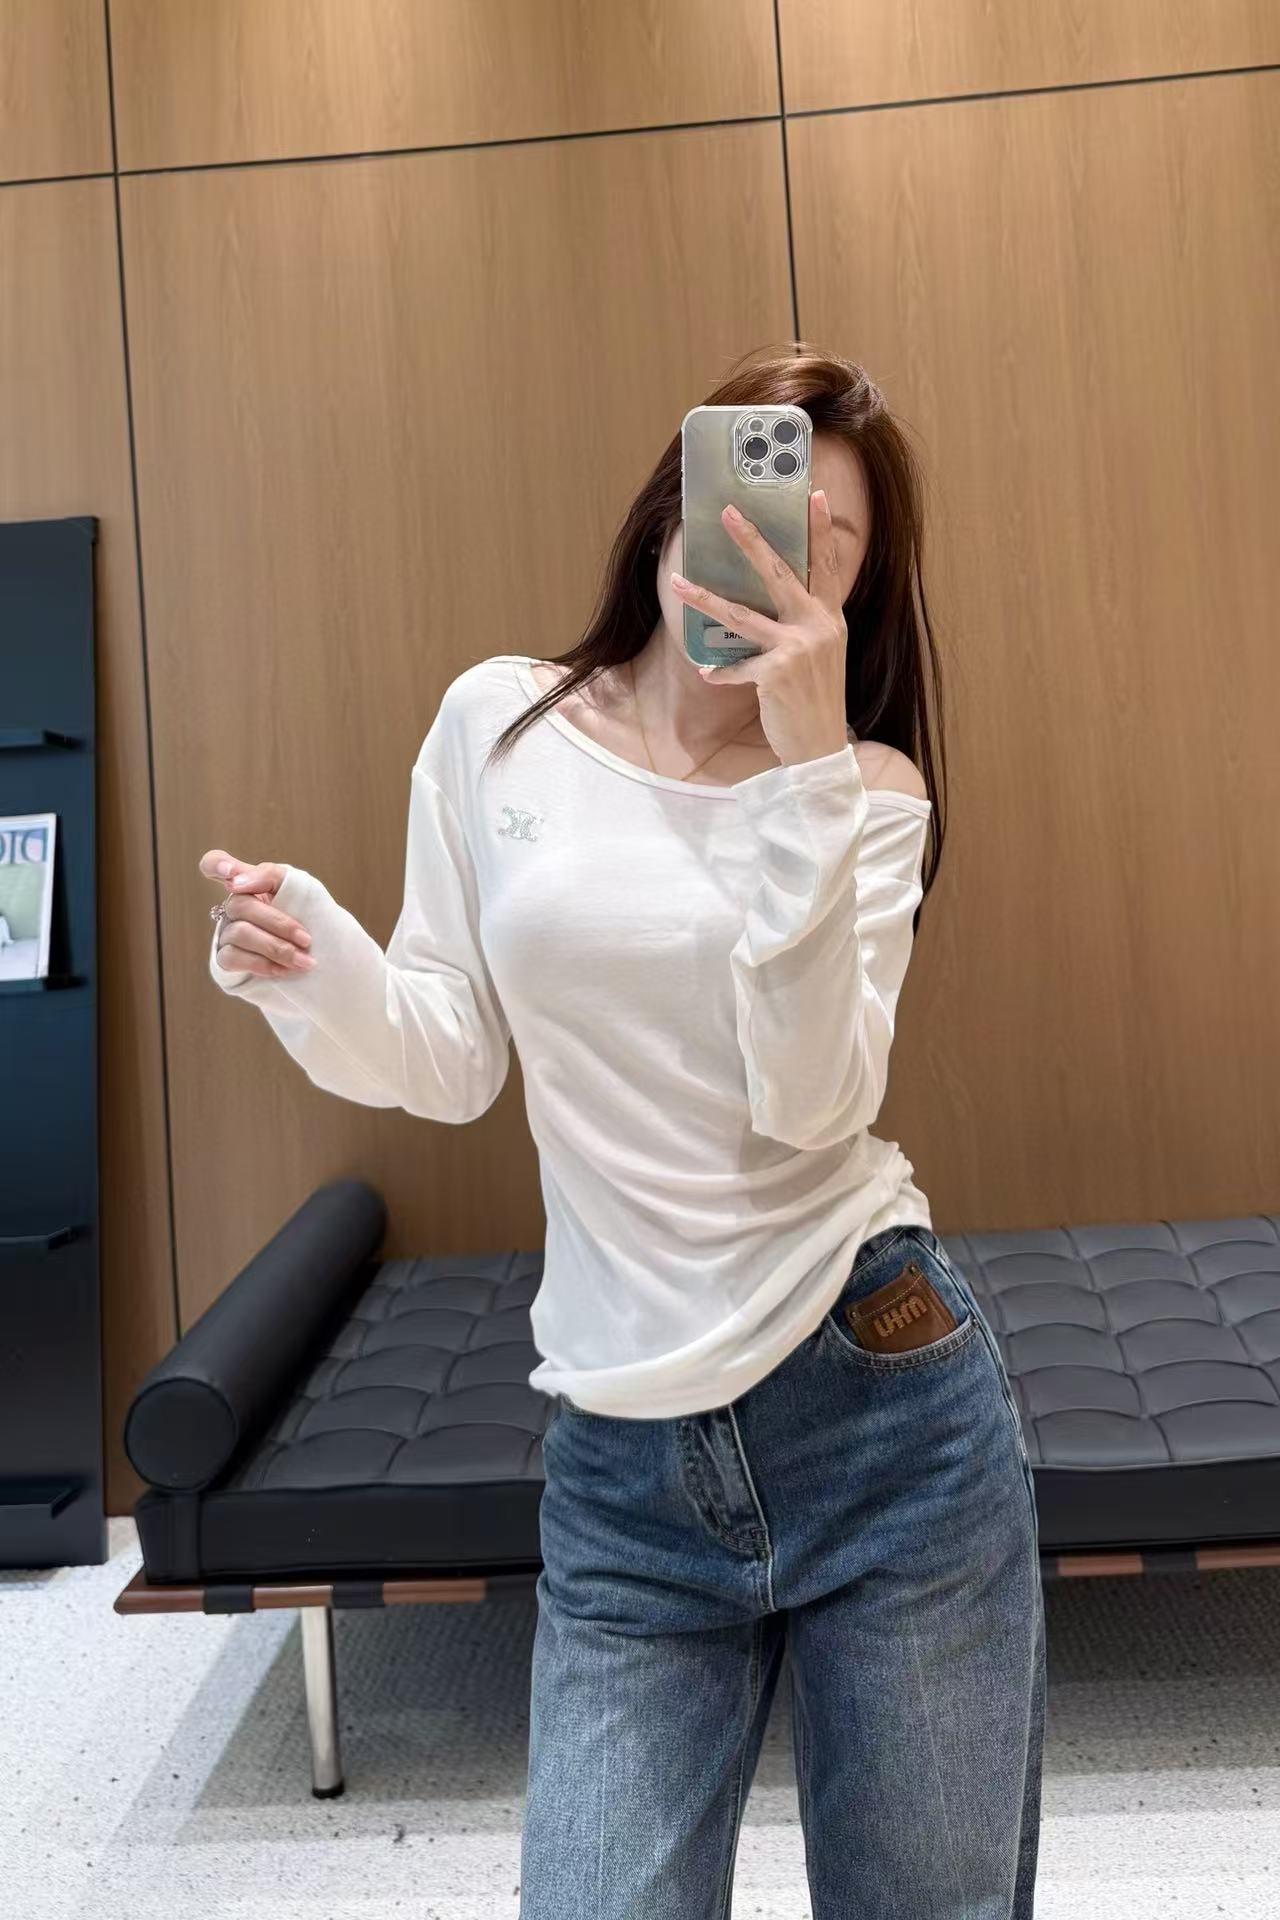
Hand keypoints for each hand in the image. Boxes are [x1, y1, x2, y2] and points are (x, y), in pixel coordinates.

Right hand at [200, 849, 315, 977]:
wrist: (320, 959)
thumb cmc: (308, 919)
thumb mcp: (302, 890)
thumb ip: (272, 876)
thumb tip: (234, 882)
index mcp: (251, 883)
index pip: (215, 863)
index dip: (216, 864)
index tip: (230, 875)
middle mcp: (233, 905)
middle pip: (240, 904)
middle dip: (278, 924)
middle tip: (306, 940)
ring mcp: (226, 931)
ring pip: (240, 933)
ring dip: (277, 948)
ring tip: (303, 961)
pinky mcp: (224, 958)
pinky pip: (234, 957)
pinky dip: (263, 964)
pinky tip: (283, 970)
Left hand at [669, 488, 850, 767]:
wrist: (821, 747)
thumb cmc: (816, 700)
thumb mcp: (823, 655)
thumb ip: (806, 626)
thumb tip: (775, 604)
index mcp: (831, 619)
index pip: (826, 567)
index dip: (821, 531)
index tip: (814, 495)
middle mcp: (818, 627)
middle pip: (779, 573)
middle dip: (751, 540)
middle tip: (728, 513)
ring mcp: (797, 648)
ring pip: (741, 615)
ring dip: (705, 598)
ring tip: (678, 582)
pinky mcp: (776, 672)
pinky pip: (736, 667)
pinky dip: (720, 672)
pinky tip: (707, 674)